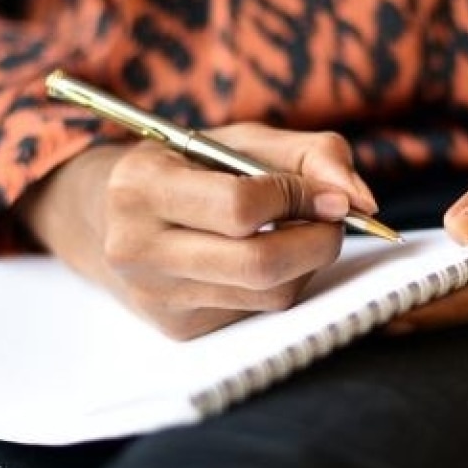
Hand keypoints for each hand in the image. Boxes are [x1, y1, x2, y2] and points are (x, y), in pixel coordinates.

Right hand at [21, 123, 377, 339]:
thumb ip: (308, 154)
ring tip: (302, 232)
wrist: (107, 217)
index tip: (330, 193)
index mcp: (140, 187)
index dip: (300, 198)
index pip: (240, 207)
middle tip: (334, 219)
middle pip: (259, 263)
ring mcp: (155, 296)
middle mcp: (137, 248)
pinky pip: (256, 311)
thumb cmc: (185, 169)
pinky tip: (269, 256)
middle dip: (318, 241)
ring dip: (306, 263)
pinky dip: (280, 282)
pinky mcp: (177, 328)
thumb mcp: (236, 139)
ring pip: (267, 294)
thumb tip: (360, 200)